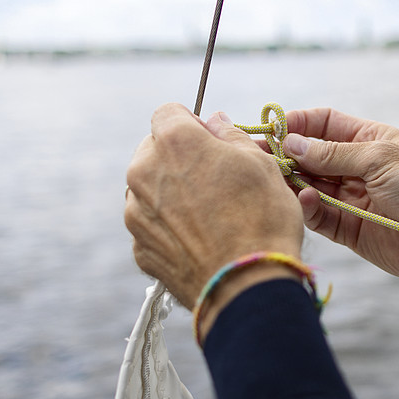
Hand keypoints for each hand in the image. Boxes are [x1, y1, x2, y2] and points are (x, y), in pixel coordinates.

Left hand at [125, 104, 303, 335]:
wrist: (248, 286)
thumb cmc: (262, 219)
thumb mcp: (261, 164)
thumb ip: (230, 135)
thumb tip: (215, 122)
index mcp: (175, 142)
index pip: (168, 112)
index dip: (193, 124)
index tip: (213, 142)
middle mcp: (144, 172)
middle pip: (153, 150)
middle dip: (178, 158)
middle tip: (215, 180)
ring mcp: (136, 213)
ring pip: (149, 189)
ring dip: (172, 193)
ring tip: (211, 216)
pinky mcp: (140, 248)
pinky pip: (152, 225)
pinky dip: (170, 227)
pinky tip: (201, 240)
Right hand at [281, 108, 398, 288]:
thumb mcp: (381, 159)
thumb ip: (335, 153)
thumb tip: (292, 143)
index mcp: (369, 141)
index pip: (325, 124)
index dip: (299, 124)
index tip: (272, 128)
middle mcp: (357, 168)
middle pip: (311, 156)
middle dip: (286, 154)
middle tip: (258, 156)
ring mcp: (352, 200)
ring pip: (310, 186)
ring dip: (291, 181)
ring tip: (273, 178)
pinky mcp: (350, 230)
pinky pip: (320, 216)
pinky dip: (308, 207)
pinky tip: (303, 199)